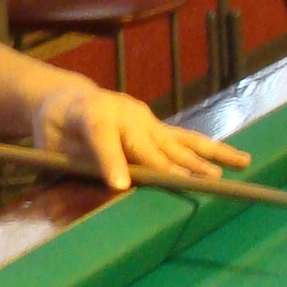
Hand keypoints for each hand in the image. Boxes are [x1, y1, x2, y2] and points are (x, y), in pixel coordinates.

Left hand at [32, 84, 249, 193]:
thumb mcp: (48, 145)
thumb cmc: (54, 127)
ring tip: (223, 177)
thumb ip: (69, 163)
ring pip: (178, 143)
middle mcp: (126, 115)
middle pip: (149, 146)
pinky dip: (212, 152)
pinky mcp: (158, 127)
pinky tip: (238, 160)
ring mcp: (146, 119)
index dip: (112, 162)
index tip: (122, 185)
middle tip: (191, 187)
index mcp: (92, 116)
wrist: (68, 99)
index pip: (103, 139)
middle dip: (170, 169)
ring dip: (202, 161)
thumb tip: (89, 187)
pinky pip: (187, 140)